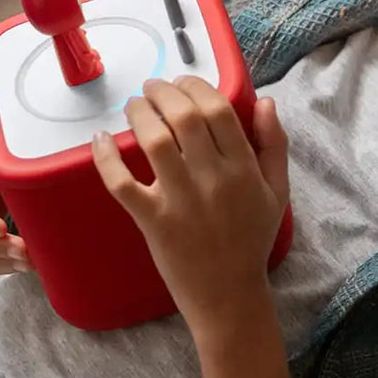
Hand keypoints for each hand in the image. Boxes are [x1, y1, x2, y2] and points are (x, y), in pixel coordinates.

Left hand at [90, 76, 289, 332]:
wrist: (229, 295)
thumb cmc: (251, 240)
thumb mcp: (277, 191)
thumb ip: (274, 145)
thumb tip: (265, 101)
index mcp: (244, 168)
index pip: (218, 110)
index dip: (196, 87)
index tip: (183, 82)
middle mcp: (212, 179)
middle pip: (184, 116)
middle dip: (164, 92)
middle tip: (153, 88)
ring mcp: (180, 200)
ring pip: (154, 140)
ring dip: (140, 113)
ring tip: (134, 105)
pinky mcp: (152, 220)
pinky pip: (122, 183)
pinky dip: (106, 158)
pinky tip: (101, 139)